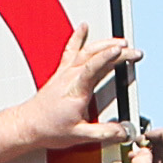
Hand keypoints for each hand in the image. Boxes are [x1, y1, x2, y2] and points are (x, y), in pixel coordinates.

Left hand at [11, 31, 140, 157]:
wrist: (28, 124)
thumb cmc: (48, 128)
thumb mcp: (79, 135)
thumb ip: (103, 133)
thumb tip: (122, 131)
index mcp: (77, 90)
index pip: (93, 67)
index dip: (108, 57)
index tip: (121, 51)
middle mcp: (70, 77)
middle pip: (95, 56)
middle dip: (116, 50)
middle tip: (133, 51)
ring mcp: (65, 72)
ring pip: (86, 50)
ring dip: (104, 43)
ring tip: (120, 42)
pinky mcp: (61, 72)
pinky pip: (71, 50)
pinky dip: (78, 36)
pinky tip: (83, 27)